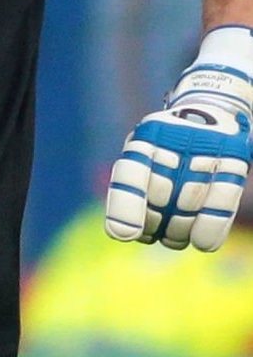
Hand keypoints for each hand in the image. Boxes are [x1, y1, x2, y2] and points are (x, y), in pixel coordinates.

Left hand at [105, 101, 250, 251]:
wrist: (210, 113)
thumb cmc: (165, 143)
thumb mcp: (142, 151)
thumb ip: (131, 185)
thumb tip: (121, 231)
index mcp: (146, 137)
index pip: (131, 172)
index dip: (125, 206)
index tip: (121, 234)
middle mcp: (176, 139)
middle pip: (159, 195)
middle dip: (151, 223)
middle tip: (148, 233)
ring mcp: (208, 148)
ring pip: (189, 204)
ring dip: (177, 231)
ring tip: (171, 235)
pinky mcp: (234, 159)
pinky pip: (223, 201)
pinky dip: (210, 227)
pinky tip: (201, 242)